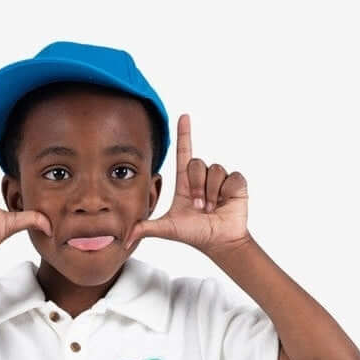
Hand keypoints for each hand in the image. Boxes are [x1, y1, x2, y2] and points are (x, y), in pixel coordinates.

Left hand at [122, 113, 249, 253]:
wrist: (220, 242)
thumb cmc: (196, 234)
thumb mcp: (168, 229)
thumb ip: (146, 228)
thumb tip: (124, 238)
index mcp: (186, 182)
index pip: (184, 153)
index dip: (184, 134)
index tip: (183, 117)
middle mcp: (202, 177)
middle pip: (197, 164)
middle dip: (197, 187)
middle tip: (199, 208)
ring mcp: (220, 179)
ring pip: (214, 170)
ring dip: (211, 193)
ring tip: (212, 209)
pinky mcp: (236, 183)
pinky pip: (230, 177)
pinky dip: (227, 193)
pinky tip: (226, 203)